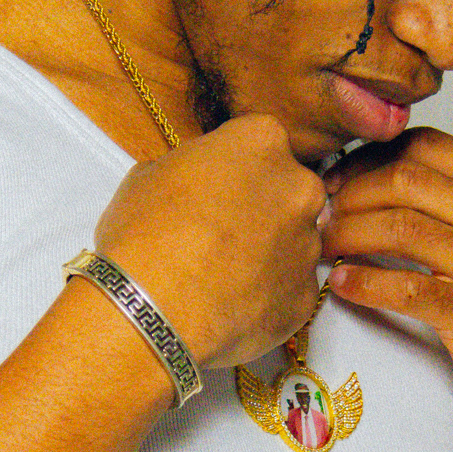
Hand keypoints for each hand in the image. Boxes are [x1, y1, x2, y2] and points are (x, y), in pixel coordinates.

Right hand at [93, 115, 327, 369]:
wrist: (153, 309)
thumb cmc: (145, 235)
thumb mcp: (149, 175)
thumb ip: (192, 168)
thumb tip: (195, 181)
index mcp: (261, 142)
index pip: (260, 142)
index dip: (234, 167)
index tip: (216, 186)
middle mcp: (297, 187)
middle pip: (287, 190)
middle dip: (261, 207)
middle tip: (221, 231)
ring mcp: (307, 243)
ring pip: (293, 241)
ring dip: (266, 251)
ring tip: (222, 272)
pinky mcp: (305, 295)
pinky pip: (290, 289)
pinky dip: (268, 294)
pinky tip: (231, 301)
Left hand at [320, 128, 452, 426]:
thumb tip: (372, 175)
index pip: (423, 146)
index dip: (368, 158)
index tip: (337, 179)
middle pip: (404, 180)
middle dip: (348, 194)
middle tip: (321, 216)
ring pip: (399, 227)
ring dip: (346, 235)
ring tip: (322, 247)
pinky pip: (404, 288)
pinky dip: (363, 283)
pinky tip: (340, 284)